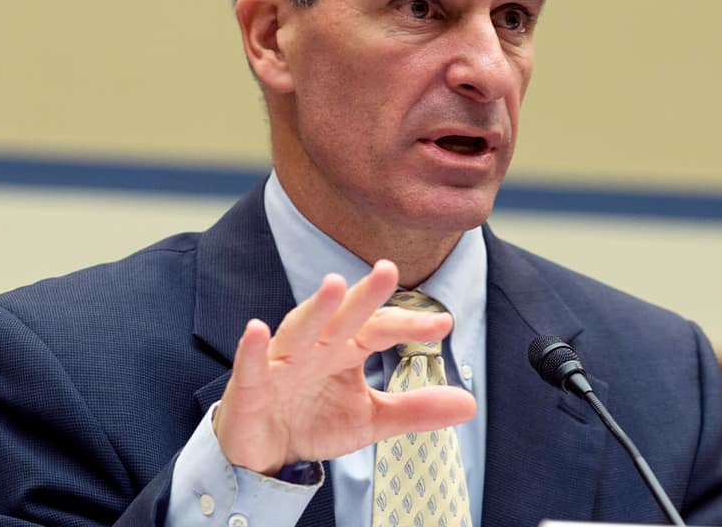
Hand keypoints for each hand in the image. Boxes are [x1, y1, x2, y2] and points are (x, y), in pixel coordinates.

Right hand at [212, 259, 476, 473]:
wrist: (265, 454)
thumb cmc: (315, 421)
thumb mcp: (372, 419)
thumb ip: (416, 409)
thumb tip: (471, 404)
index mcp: (346, 348)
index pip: (381, 328)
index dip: (410, 325)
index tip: (445, 324)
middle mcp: (316, 346)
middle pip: (343, 316)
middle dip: (364, 295)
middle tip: (388, 269)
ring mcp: (281, 363)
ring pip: (300, 329)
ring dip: (316, 308)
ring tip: (334, 284)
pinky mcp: (250, 386)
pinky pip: (251, 365)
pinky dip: (253, 348)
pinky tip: (256, 329)